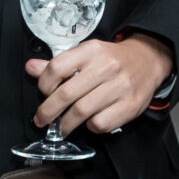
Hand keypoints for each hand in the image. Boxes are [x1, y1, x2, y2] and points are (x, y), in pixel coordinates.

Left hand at [26, 33, 173, 135]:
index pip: (57, 68)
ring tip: (62, 128)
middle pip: (66, 94)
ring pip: (82, 112)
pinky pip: (101, 123)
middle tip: (41, 120)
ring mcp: (120, 87)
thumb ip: (58, 64)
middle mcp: (106, 67)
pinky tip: (90, 122)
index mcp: (91, 50)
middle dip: (48, 111)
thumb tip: (30, 68)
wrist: (149, 60)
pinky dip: (91, 127)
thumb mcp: (86, 54)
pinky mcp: (130, 105)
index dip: (43, 85)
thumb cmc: (112, 59)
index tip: (43, 93)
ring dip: (66, 124)